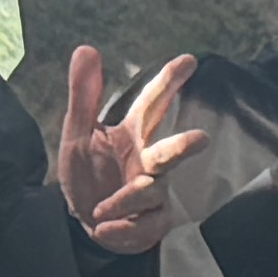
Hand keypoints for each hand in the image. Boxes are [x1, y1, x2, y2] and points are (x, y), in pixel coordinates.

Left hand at [51, 46, 208, 249]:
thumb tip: (86, 47)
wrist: (82, 221)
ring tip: (98, 210)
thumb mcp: (76, 134)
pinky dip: (123, 228)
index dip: (169, 82)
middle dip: (184, 146)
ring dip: (124, 200)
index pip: (154, 104)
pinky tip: (103, 229)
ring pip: (150, 192)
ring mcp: (156, 193)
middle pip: (171, 152)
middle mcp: (150, 162)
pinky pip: (147, 225)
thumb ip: (84, 95)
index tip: (190, 60)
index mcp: (133, 135)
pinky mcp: (154, 223)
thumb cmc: (86, 172)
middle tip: (201, 138)